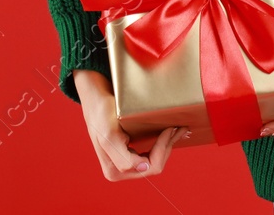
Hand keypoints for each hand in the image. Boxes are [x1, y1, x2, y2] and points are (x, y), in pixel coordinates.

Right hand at [72, 69, 187, 179]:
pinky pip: (150, 157)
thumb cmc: (102, 113)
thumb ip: (123, 158)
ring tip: (177, 129)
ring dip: (167, 146)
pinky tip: (168, 134)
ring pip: (155, 162)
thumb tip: (143, 168)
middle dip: (167, 147)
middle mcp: (119, 172)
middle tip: (178, 128)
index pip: (150, 166)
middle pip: (154, 166)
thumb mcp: (110, 135)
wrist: (95, 101)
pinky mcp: (127, 157)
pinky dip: (161, 146)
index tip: (169, 127)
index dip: (163, 147)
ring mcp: (123, 166)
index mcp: (115, 170)